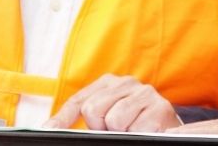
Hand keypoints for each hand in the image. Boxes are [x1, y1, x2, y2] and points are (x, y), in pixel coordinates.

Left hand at [44, 74, 180, 131]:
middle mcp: (127, 82)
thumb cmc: (134, 123)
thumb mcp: (108, 115)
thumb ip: (86, 118)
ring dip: (120, 132)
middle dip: (101, 127)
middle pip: (92, 109)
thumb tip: (52, 129)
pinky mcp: (160, 107)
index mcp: (109, 83)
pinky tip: (144, 129)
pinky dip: (137, 135)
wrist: (169, 130)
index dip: (61, 118)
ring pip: (114, 120)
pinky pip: (135, 130)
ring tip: (131, 129)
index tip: (48, 130)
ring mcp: (145, 93)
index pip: (78, 101)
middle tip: (115, 129)